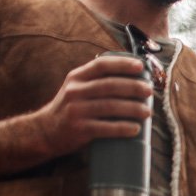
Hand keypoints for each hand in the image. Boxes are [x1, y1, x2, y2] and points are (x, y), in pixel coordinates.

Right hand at [31, 55, 152, 157]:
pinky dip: (122, 128)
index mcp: (77, 77)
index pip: (102, 65)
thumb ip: (97, 81)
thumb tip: (135, 77)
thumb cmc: (71, 108)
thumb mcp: (77, 88)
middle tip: (150, 91)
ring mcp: (76, 110)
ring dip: (133, 108)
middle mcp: (75, 91)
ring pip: (110, 106)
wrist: (45, 131)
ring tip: (148, 112)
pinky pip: (105, 128)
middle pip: (109, 86)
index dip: (123, 64)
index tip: (141, 67)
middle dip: (133, 87)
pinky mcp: (79, 129)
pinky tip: (136, 129)